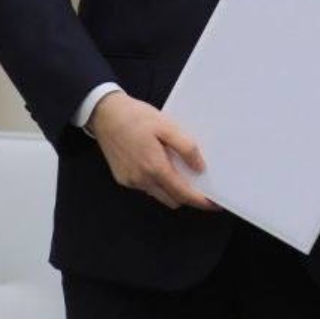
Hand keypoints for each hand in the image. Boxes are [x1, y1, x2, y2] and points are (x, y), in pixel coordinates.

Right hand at [89, 91, 217, 210]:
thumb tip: (200, 168)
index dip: (200, 201)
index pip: (183, 193)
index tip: (214, 204)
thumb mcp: (167, 126)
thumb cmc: (136, 117)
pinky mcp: (122, 178)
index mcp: (154, 167)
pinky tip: (160, 166)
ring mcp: (130, 181)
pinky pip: (146, 187)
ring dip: (171, 189)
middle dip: (187, 197)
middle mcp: (141, 179)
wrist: (105, 114)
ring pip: (158, 194)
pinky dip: (157, 183)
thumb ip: (186, 148)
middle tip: (201, 186)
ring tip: (181, 172)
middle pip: (172, 199)